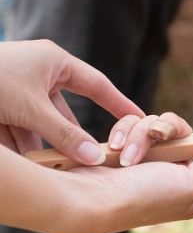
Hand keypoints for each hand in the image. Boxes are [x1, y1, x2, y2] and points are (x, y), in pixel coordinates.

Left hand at [0, 40, 141, 164]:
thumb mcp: (30, 110)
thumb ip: (64, 135)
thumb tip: (96, 158)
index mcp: (54, 62)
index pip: (97, 85)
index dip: (118, 103)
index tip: (138, 118)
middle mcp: (39, 72)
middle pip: (64, 112)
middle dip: (70, 138)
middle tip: (89, 160)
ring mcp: (18, 87)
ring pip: (38, 123)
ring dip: (41, 147)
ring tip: (53, 170)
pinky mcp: (0, 101)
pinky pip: (18, 126)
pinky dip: (21, 145)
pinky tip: (27, 166)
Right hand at [65, 93, 192, 232]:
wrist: (87, 199)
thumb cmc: (140, 198)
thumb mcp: (189, 185)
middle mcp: (175, 171)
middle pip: (187, 131)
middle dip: (171, 128)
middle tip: (158, 137)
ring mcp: (150, 159)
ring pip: (159, 123)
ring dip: (143, 133)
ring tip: (127, 155)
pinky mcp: (128, 148)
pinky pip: (134, 122)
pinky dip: (124, 130)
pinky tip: (115, 147)